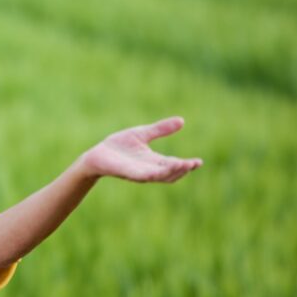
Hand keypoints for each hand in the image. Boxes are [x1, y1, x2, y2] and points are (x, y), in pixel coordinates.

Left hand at [76, 116, 202, 182]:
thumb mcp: (143, 134)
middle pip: (170, 173)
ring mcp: (139, 173)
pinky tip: (158, 170)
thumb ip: (160, 129)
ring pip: (159, 176)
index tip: (199, 162)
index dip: (187, 165)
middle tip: (193, 164)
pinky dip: (152, 174)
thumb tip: (182, 120)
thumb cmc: (119, 146)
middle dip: (182, 170)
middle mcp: (149, 170)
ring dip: (171, 172)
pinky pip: (142, 175)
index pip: (174, 164)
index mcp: (154, 161)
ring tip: (183, 165)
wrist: (97, 154)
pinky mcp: (127, 173)